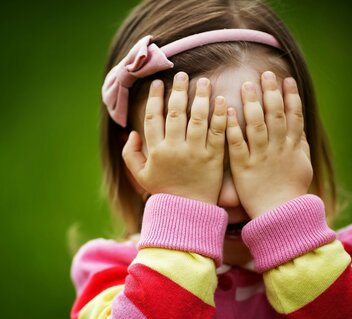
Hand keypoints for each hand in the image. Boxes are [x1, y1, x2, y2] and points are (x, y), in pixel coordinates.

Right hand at [122, 72, 226, 203]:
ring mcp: (195, 152)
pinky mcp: (213, 158)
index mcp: (155, 151)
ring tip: (203, 81)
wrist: (187, 211)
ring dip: (199, 97)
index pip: (153, 118)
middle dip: (177, 91)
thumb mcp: (140, 175)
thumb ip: (130, 153)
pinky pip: (217, 132)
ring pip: (197, 118)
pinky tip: (221, 100)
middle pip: (175, 113)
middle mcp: (174, 149)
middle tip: (181, 75)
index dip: (155, 98)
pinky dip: (219, 115)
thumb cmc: (164, 191)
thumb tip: (132, 132)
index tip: (158, 83)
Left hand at [225, 71, 312, 217]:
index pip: (293, 115)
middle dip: (270, 92)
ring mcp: (261, 156)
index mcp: (292, 146)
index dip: (290, 96)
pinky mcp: (244, 167)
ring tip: (246, 85)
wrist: (280, 216)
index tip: (284, 78)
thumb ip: (299, 144)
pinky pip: (237, 143)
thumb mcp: (302, 164)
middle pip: (275, 114)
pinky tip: (225, 110)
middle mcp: (278, 148)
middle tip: (264, 73)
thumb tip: (298, 126)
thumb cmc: (290, 191)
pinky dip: (232, 126)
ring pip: (257, 124)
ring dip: (252, 103)